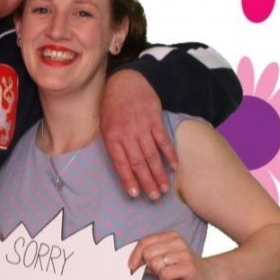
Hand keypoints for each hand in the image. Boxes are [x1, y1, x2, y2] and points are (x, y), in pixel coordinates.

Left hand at [101, 70, 174, 200]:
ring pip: (152, 155)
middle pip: (138, 163)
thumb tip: (123, 169)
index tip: (135, 194)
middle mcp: (126, 134)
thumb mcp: (105, 126)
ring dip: (159, 173)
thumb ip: (113, 146)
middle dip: (147, 182)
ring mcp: (141, 127)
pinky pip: (163, 140)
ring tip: (165, 188)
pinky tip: (174, 166)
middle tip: (155, 197)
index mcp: (112, 137)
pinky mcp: (154, 120)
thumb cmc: (113, 107)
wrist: (126, 82)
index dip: (128, 180)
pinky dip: (169, 154)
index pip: (120, 163)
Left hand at [130, 231, 216, 279]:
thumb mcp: (164, 260)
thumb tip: (132, 263)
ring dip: (159, 273)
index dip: (134, 256)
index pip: (144, 242)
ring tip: (169, 274)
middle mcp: (177, 242)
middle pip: (148, 253)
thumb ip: (149, 258)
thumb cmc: (183, 269)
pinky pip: (165, 274)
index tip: (131, 267)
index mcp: (170, 236)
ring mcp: (184, 253)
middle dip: (149, 266)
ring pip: (155, 263)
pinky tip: (174, 279)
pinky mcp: (188, 267)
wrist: (208, 277)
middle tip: (159, 271)